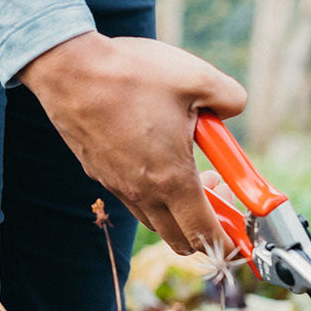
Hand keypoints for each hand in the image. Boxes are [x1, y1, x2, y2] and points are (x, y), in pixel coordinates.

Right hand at [19, 32, 246, 253]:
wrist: (69, 69)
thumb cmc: (132, 74)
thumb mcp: (198, 78)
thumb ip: (231, 99)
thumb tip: (233, 109)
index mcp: (172, 179)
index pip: (205, 235)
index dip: (229, 241)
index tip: (242, 228)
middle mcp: (142, 193)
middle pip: (180, 240)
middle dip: (206, 228)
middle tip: (216, 186)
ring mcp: (116, 186)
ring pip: (155, 220)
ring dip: (178, 210)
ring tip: (186, 165)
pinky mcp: (99, 173)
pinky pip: (133, 199)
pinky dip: (152, 192)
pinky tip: (155, 152)